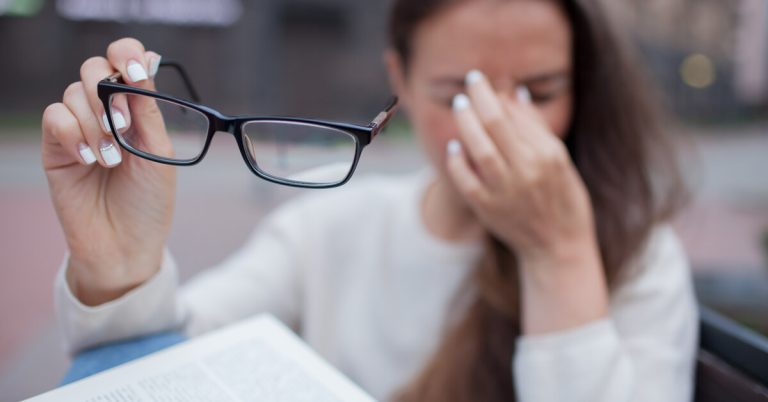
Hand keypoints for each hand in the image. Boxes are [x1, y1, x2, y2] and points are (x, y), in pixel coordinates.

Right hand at [42, 38, 174, 304]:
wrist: (126, 246)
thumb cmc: (149, 203)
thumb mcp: (158, 153)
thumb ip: (147, 110)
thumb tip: (145, 64)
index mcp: (137, 110)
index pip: (126, 62)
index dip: (127, 55)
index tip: (135, 72)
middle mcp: (106, 113)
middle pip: (93, 68)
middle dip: (108, 93)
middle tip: (122, 127)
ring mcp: (80, 129)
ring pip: (74, 93)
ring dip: (95, 123)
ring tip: (110, 160)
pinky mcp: (56, 148)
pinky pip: (54, 117)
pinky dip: (72, 133)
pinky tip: (89, 160)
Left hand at [446, 70, 596, 265]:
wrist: (558, 245)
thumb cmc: (562, 197)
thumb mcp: (559, 159)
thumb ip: (535, 126)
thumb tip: (514, 92)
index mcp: (548, 155)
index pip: (513, 116)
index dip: (492, 95)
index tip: (480, 80)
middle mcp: (528, 171)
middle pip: (496, 126)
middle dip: (478, 100)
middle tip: (468, 84)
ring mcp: (507, 192)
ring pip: (480, 150)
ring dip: (466, 124)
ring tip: (459, 106)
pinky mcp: (489, 209)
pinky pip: (466, 181)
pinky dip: (457, 162)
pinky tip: (453, 146)